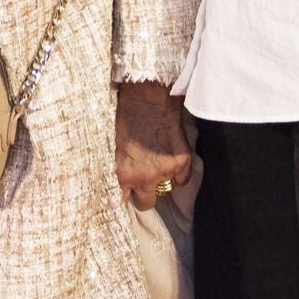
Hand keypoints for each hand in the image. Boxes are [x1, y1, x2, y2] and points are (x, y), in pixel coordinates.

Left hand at [117, 81, 194, 211]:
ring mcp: (165, 171)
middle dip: (145, 193)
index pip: (122, 200)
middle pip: (146, 203)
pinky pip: (183, 179)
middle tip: (145, 177)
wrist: (149, 96)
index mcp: (123, 174)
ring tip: (158, 155)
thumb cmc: (127, 115)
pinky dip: (180, 171)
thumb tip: (125, 182)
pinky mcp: (183, 163)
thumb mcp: (115, 147)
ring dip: (162, 177)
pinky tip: (172, 153)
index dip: (126, 195)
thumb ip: (121, 168)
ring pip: (166, 188)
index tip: (128, 193)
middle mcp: (143, 177)